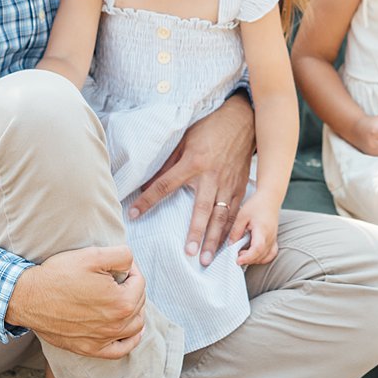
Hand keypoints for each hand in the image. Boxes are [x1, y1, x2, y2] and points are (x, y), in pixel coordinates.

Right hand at [6, 246, 145, 358]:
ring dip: (135, 311)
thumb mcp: (93, 255)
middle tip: (117, 277)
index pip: (140, 283)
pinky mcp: (90, 348)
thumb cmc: (59, 275)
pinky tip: (131, 331)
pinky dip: (130, 340)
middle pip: (138, 304)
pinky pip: (120, 350)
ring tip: (125, 298)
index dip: (131, 269)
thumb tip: (131, 265)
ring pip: (134, 327)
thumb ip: (123, 256)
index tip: (118, 265)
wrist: (29, 298)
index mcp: (121, 302)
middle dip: (132, 288)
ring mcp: (103, 339)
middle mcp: (116, 325)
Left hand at [128, 94, 253, 266]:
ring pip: (222, 216)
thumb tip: (148, 180)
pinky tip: (226, 246)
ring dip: (214, 239)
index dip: (148, 200)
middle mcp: (212, 175)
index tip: (133, 214)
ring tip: (207, 259)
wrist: (243, 119)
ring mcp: (228, 183)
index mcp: (194, 161)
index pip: (165, 184)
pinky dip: (231, 231)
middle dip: (195, 233)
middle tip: (189, 254)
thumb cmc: (210, 127)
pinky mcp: (240, 187)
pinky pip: (236, 213)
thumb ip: (168, 161)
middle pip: (201, 209)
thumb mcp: (184, 138)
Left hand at [230, 194, 281, 265]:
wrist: (270, 198)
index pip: (257, 248)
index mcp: (262, 230)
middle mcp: (270, 237)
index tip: (237, 260)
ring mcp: (273, 239)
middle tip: (236, 254)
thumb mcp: (242, 216)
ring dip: (254, 259)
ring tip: (243, 253)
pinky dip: (262, 258)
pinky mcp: (274, 240)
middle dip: (247, 259)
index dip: (247, 257)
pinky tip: (253, 254)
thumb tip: (230, 246)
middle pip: (261, 256)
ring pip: (266, 257)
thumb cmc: (257, 204)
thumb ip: (236, 231)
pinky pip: (270, 254)